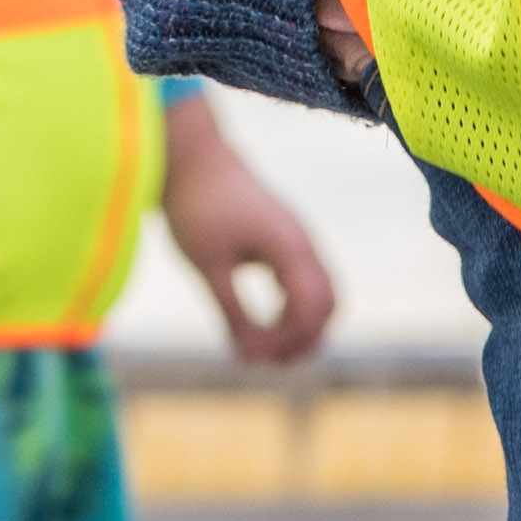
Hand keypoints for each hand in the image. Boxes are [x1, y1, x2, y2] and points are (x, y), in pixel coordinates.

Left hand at [160, 93, 340, 363]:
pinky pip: (306, 282)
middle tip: (264, 362)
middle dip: (302, 339)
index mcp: (289, 247)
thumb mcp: (208, 266)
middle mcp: (303, 243)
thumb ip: (231, 309)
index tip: (245, 356)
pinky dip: (294, 309)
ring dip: (301, 327)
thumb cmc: (197, 206)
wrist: (194, 158)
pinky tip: (265, 325)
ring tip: (265, 351)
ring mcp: (298, 240)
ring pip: (321, 294)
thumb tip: (244, 353)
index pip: (308, 310)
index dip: (282, 341)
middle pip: (327, 305)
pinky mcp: (286, 239)